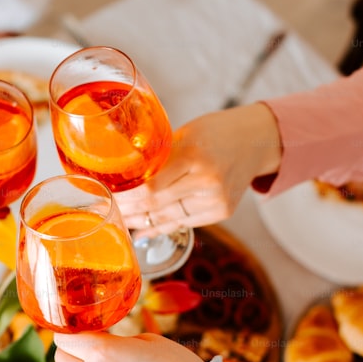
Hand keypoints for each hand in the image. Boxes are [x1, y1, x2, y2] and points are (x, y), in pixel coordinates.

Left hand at [115, 103, 281, 236]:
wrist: (256, 140)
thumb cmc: (215, 132)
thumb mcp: (184, 134)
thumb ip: (159, 155)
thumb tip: (123, 174)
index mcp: (193, 155)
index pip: (149, 187)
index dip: (125, 197)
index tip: (106, 195)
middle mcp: (207, 181)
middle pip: (156, 205)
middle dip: (128, 210)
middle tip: (106, 210)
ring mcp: (217, 200)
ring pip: (168, 218)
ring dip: (141, 221)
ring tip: (120, 220)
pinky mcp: (222, 212)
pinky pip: (183, 223)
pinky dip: (161, 226)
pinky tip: (142, 229)